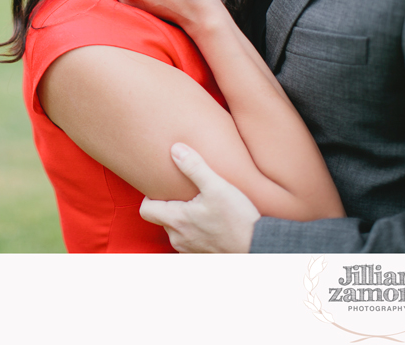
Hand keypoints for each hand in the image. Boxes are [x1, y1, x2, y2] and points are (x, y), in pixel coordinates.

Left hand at [139, 143, 259, 252]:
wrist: (259, 246)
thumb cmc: (238, 218)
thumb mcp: (217, 186)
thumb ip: (194, 167)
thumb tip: (175, 149)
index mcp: (176, 220)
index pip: (145, 210)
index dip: (151, 197)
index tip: (165, 188)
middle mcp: (177, 238)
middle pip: (160, 218)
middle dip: (169, 205)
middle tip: (185, 194)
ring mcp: (188, 249)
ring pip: (175, 230)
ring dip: (182, 219)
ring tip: (198, 207)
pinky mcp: (200, 255)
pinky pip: (188, 241)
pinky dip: (193, 231)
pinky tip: (208, 222)